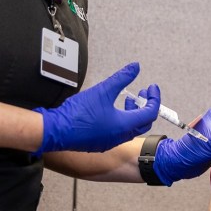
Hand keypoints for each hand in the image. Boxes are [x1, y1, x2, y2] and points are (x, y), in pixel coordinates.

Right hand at [34, 62, 158, 153]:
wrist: (56, 131)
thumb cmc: (78, 113)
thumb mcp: (103, 90)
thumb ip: (122, 78)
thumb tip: (136, 67)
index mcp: (125, 125)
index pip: (150, 112)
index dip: (154, 98)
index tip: (151, 87)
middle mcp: (120, 136)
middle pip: (144, 123)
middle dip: (146, 106)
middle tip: (143, 93)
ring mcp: (110, 142)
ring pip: (131, 128)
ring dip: (133, 113)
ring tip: (128, 98)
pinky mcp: (100, 143)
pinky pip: (119, 133)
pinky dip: (122, 120)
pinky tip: (111, 110)